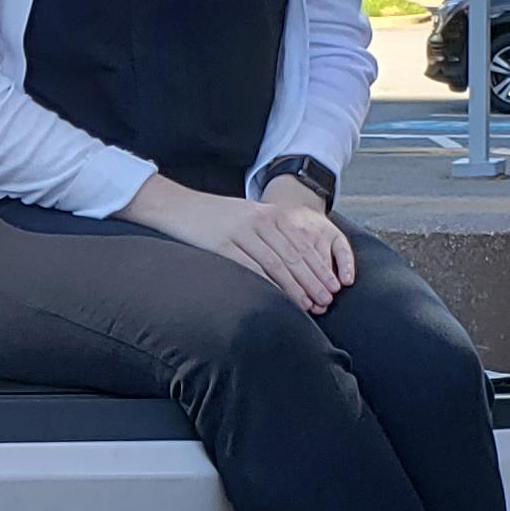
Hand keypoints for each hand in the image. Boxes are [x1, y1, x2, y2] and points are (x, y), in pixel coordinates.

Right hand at [124, 176, 354, 313]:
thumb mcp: (246, 215)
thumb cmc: (213, 215)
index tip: (332, 287)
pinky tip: (278, 299)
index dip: (319, 267)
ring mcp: (240, 232)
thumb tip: (295, 259)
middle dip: (313, 280)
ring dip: (296, 287)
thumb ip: (270, 232)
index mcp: (268, 213)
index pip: (302, 244)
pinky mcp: (221, 245)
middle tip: (327, 301)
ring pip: (276, 264)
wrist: (176, 205)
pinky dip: (268, 285)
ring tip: (309, 305)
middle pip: (293, 255)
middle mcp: (258, 221)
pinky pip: (250, 268)